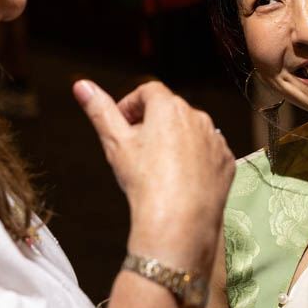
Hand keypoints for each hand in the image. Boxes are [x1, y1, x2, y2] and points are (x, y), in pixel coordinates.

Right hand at [74, 79, 233, 270]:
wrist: (178, 222)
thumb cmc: (145, 182)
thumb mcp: (115, 143)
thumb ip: (99, 110)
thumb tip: (81, 85)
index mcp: (169, 107)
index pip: (148, 92)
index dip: (131, 104)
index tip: (122, 123)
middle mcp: (197, 117)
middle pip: (170, 111)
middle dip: (152, 123)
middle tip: (135, 149)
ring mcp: (215, 140)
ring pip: (191, 131)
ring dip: (174, 140)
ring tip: (157, 167)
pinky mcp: (226, 162)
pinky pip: (208, 152)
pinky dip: (195, 159)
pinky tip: (179, 178)